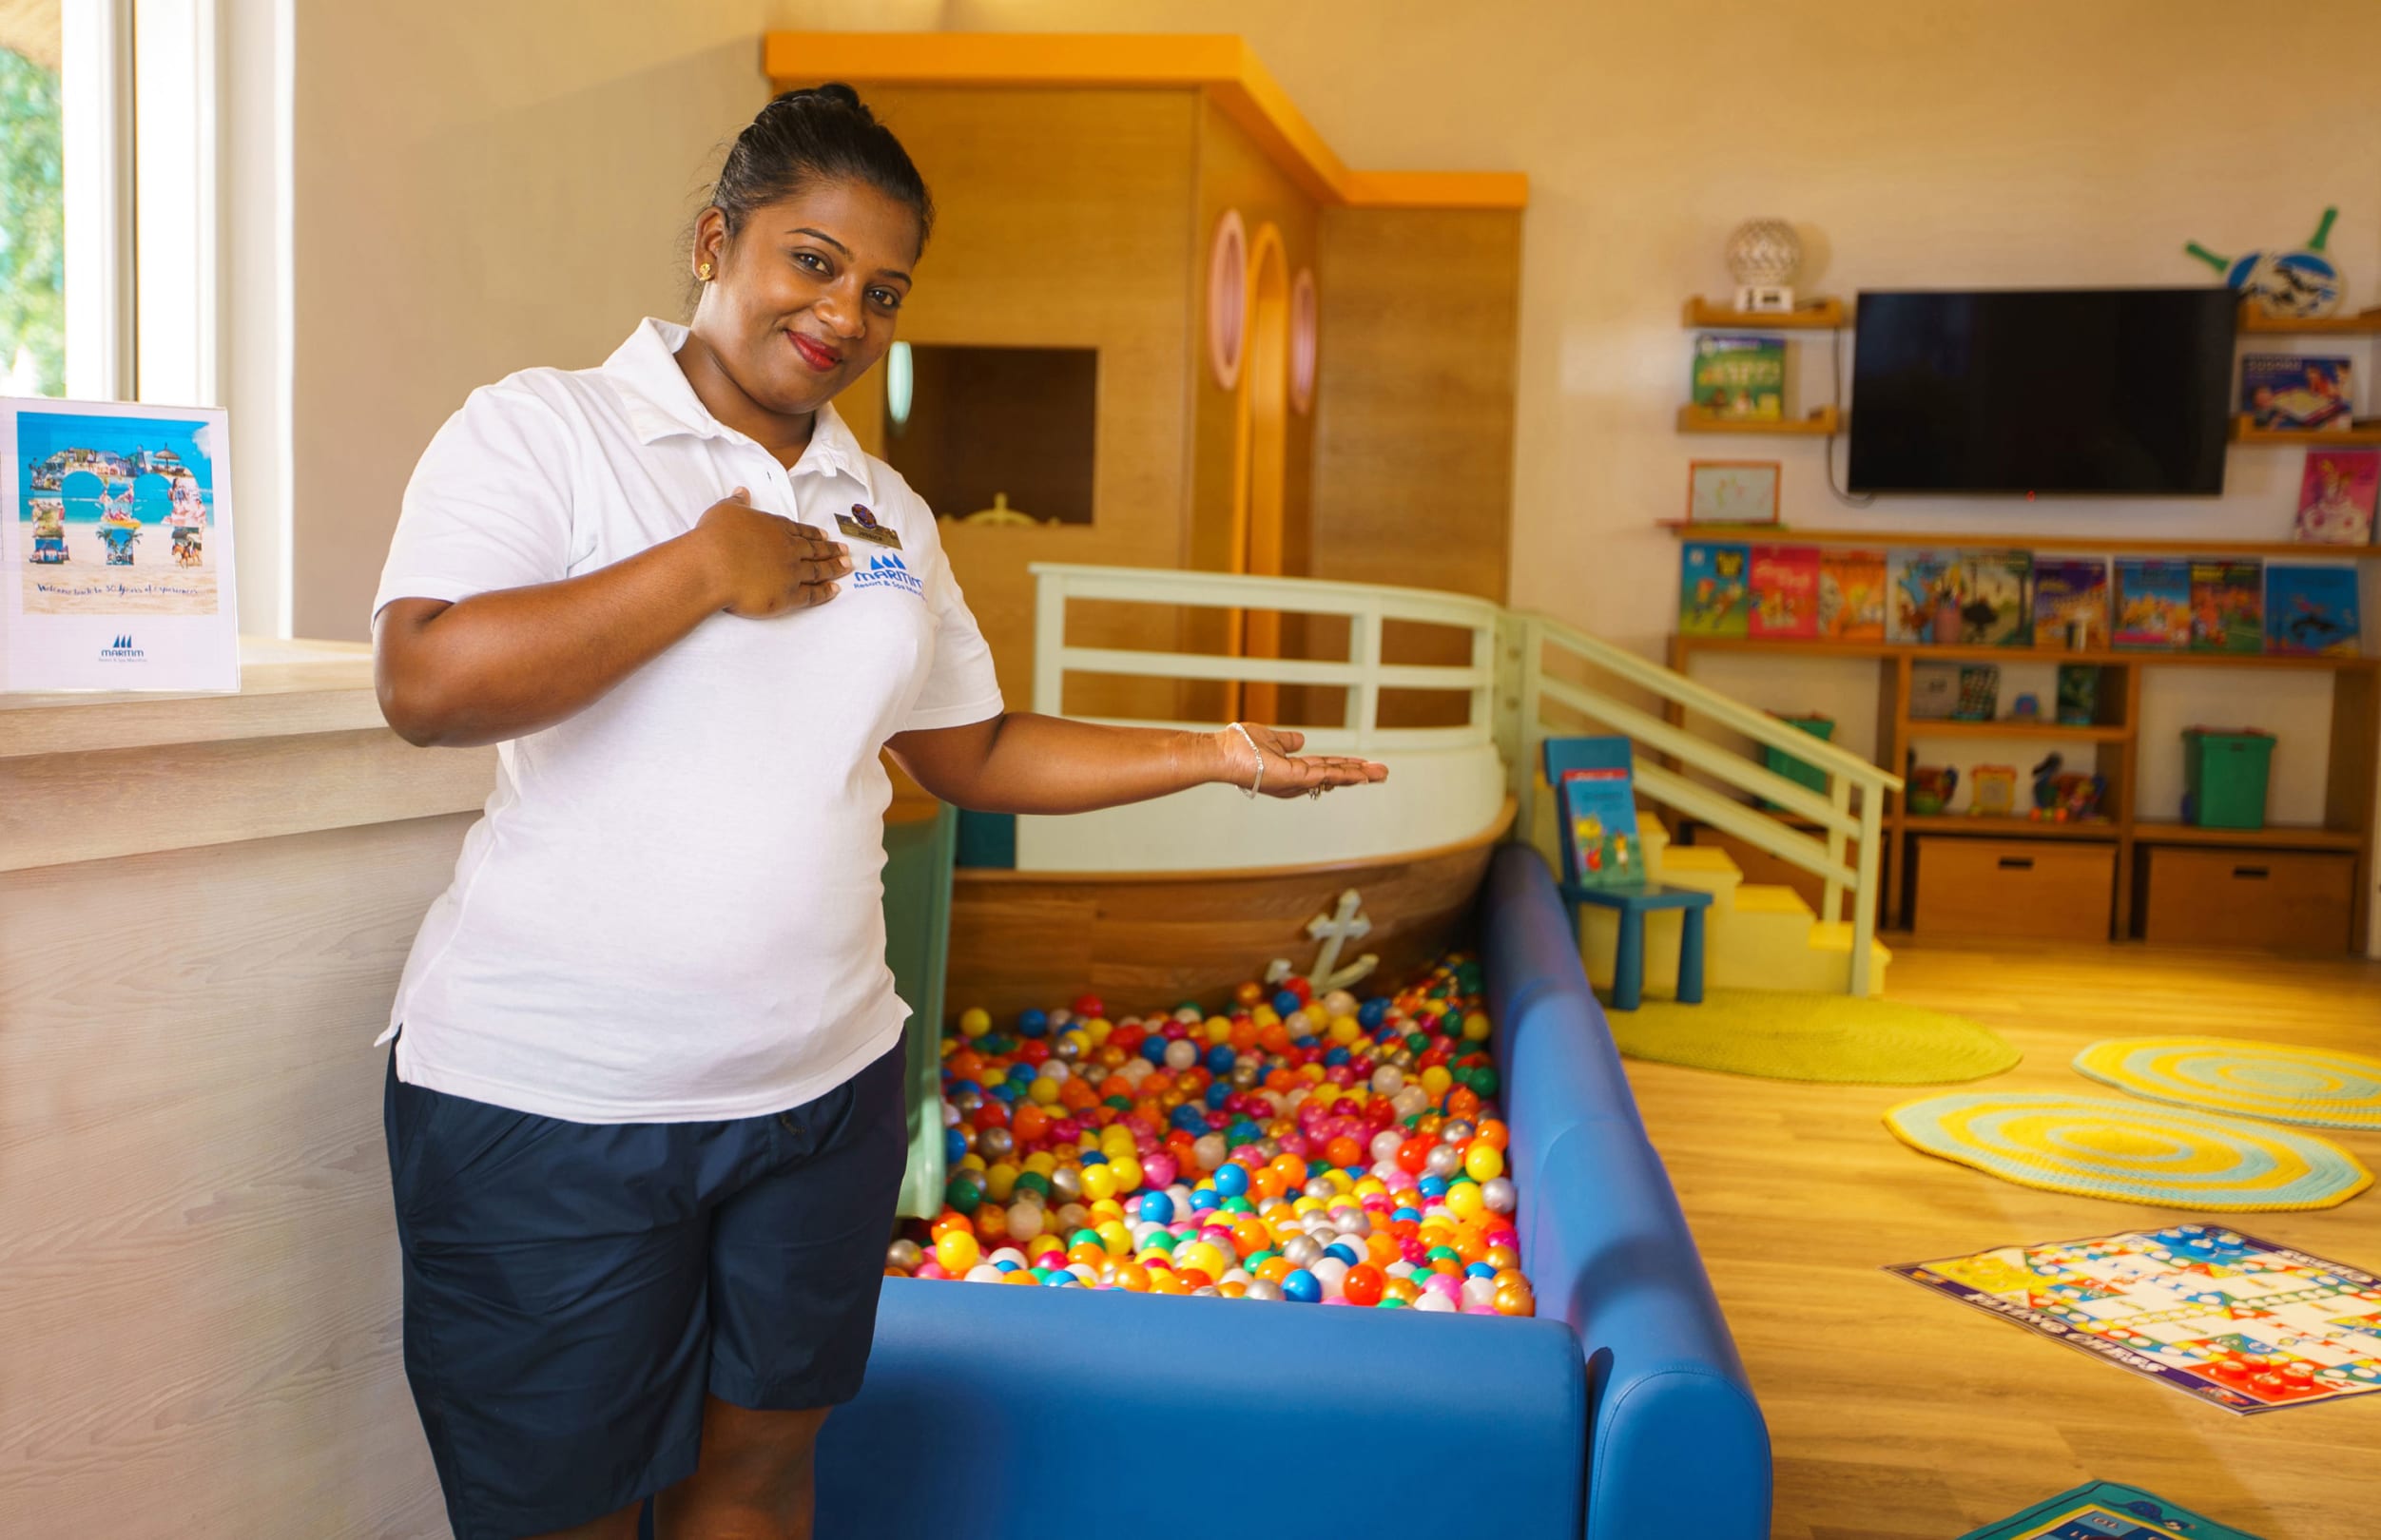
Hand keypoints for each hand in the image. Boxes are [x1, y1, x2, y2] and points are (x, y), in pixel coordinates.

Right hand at [693, 487, 852, 615]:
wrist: (713, 565)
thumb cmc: (715, 537)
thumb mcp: (725, 511)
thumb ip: (737, 502)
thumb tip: (742, 491)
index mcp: (775, 528)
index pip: (799, 530)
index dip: (813, 533)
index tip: (826, 535)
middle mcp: (788, 549)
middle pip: (814, 550)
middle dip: (831, 550)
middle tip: (845, 550)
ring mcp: (791, 572)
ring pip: (818, 570)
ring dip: (834, 568)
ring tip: (847, 567)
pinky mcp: (788, 596)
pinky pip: (812, 595)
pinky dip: (825, 592)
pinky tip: (835, 590)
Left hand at [1218, 722, 1388, 798]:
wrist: (1223, 753)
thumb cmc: (1240, 747)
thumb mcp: (1271, 739)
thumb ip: (1287, 742)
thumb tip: (1300, 740)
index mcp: (1293, 771)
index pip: (1326, 767)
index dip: (1346, 766)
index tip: (1366, 766)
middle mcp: (1297, 780)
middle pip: (1336, 776)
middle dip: (1360, 774)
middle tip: (1384, 773)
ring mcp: (1297, 781)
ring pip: (1335, 776)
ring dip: (1359, 774)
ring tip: (1381, 773)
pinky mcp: (1295, 778)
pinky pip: (1325, 774)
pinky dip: (1344, 773)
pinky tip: (1361, 773)